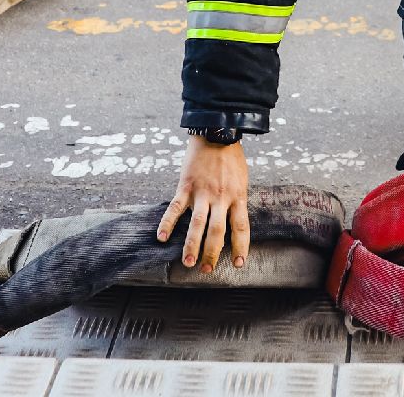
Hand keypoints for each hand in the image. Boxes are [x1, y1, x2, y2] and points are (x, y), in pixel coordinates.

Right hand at [157, 135, 249, 271]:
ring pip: (197, 224)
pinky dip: (167, 224)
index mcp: (238, 197)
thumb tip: (235, 221)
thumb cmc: (231, 158)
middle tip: (206, 270)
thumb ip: (237, 200)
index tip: (237, 264)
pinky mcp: (186, 186)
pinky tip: (161, 238)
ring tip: (188, 262)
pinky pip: (175, 208)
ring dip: (191, 245)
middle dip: (212, 253)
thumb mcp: (242, 180)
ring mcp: (202, 192)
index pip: (241, 228)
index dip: (240, 247)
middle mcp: (221, 198)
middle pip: (217, 232)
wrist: (216, 133)